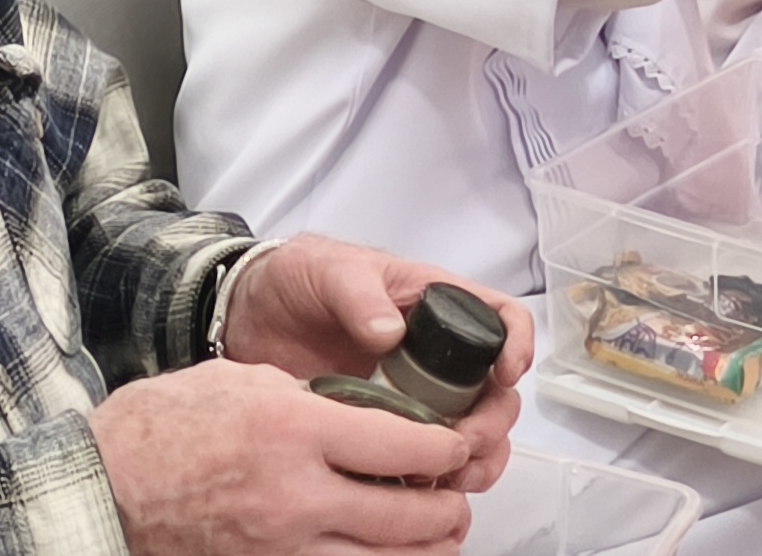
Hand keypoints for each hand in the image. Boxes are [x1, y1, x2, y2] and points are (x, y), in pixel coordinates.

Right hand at [92, 358, 480, 551]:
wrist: (108, 485)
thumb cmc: (164, 428)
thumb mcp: (245, 381)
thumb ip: (311, 398)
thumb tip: (360, 413)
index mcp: (294, 429)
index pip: (402, 445)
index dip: (445, 447)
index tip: (455, 443)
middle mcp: (296, 494)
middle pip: (407, 515)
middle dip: (448, 507)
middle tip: (457, 493)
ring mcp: (284, 545)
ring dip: (425, 550)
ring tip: (440, 533)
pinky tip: (388, 554)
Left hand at [216, 238, 528, 488]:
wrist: (247, 322)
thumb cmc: (294, 282)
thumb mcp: (325, 271)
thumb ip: (357, 293)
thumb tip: (389, 331)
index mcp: (432, 303)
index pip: (498, 317)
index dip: (515, 343)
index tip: (505, 372)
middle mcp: (434, 354)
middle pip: (496, 391)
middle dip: (492, 421)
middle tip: (464, 442)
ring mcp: (416, 397)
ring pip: (474, 433)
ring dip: (477, 459)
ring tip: (451, 476)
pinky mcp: (388, 431)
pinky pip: (430, 461)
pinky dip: (440, 479)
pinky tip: (423, 490)